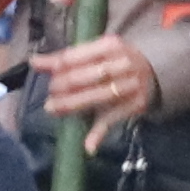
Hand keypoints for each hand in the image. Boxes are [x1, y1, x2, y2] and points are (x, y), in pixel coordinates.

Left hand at [30, 34, 155, 124]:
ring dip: (69, 106)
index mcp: (109, 45)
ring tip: (53, 108)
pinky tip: (87, 145)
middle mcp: (120, 64)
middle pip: (80, 77)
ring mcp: (128, 86)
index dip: (56, 69)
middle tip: (50, 95)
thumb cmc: (115, 59)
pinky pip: (110, 120)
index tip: (47, 78)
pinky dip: (98, 134)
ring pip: (92, 98)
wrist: (155, 69)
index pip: (73, 57)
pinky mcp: (134, 105)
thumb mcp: (95, 52)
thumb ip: (65, 58)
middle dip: (60, 88)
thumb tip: (34, 61)